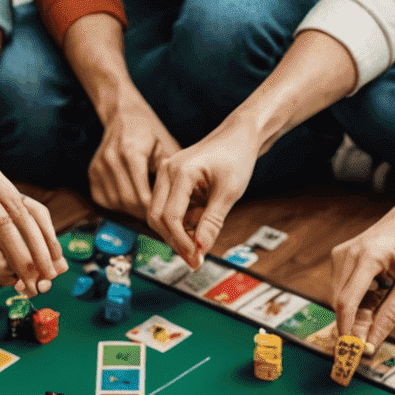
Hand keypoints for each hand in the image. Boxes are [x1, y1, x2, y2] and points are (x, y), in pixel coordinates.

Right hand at [88, 98, 180, 219]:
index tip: (166, 215)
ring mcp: (98, 166)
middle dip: (144, 213)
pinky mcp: (92, 172)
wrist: (124, 115)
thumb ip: (170, 174)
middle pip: (128, 201)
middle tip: (158, 217)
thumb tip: (181, 202)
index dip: (155, 209)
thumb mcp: (166, 148)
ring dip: (131, 211)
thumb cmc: (150, 132)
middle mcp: (111, 159)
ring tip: (146, 210)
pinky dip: (118, 205)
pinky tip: (131, 201)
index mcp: (131, 152)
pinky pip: (104, 199)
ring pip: (116, 202)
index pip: (142, 195)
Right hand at [148, 119, 262, 266]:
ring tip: (202, 237)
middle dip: (174, 240)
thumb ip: (212, 222)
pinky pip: (167, 208)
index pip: (170, 216)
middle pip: (156, 217)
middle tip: (195, 258)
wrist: (238, 136)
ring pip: (159, 215)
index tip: (196, 257)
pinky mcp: (170, 181)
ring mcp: (166, 175)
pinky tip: (200, 223)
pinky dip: (181, 222)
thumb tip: (200, 249)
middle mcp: (167, 171)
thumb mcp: (229, 192)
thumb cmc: (237, 157)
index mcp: (180, 171)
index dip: (182, 242)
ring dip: (177, 233)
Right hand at [330, 177, 394, 346]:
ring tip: (390, 298)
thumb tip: (372, 342)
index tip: (356, 356)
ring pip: (343, 298)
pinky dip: (362, 299)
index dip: (348, 334)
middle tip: (377, 338)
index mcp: (367, 256)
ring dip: (361, 312)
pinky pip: (347, 288)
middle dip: (355, 326)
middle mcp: (347, 253)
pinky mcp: (346, 255)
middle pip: (341, 304)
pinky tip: (383, 290)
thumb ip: (392, 311)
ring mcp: (344, 253)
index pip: (346, 304)